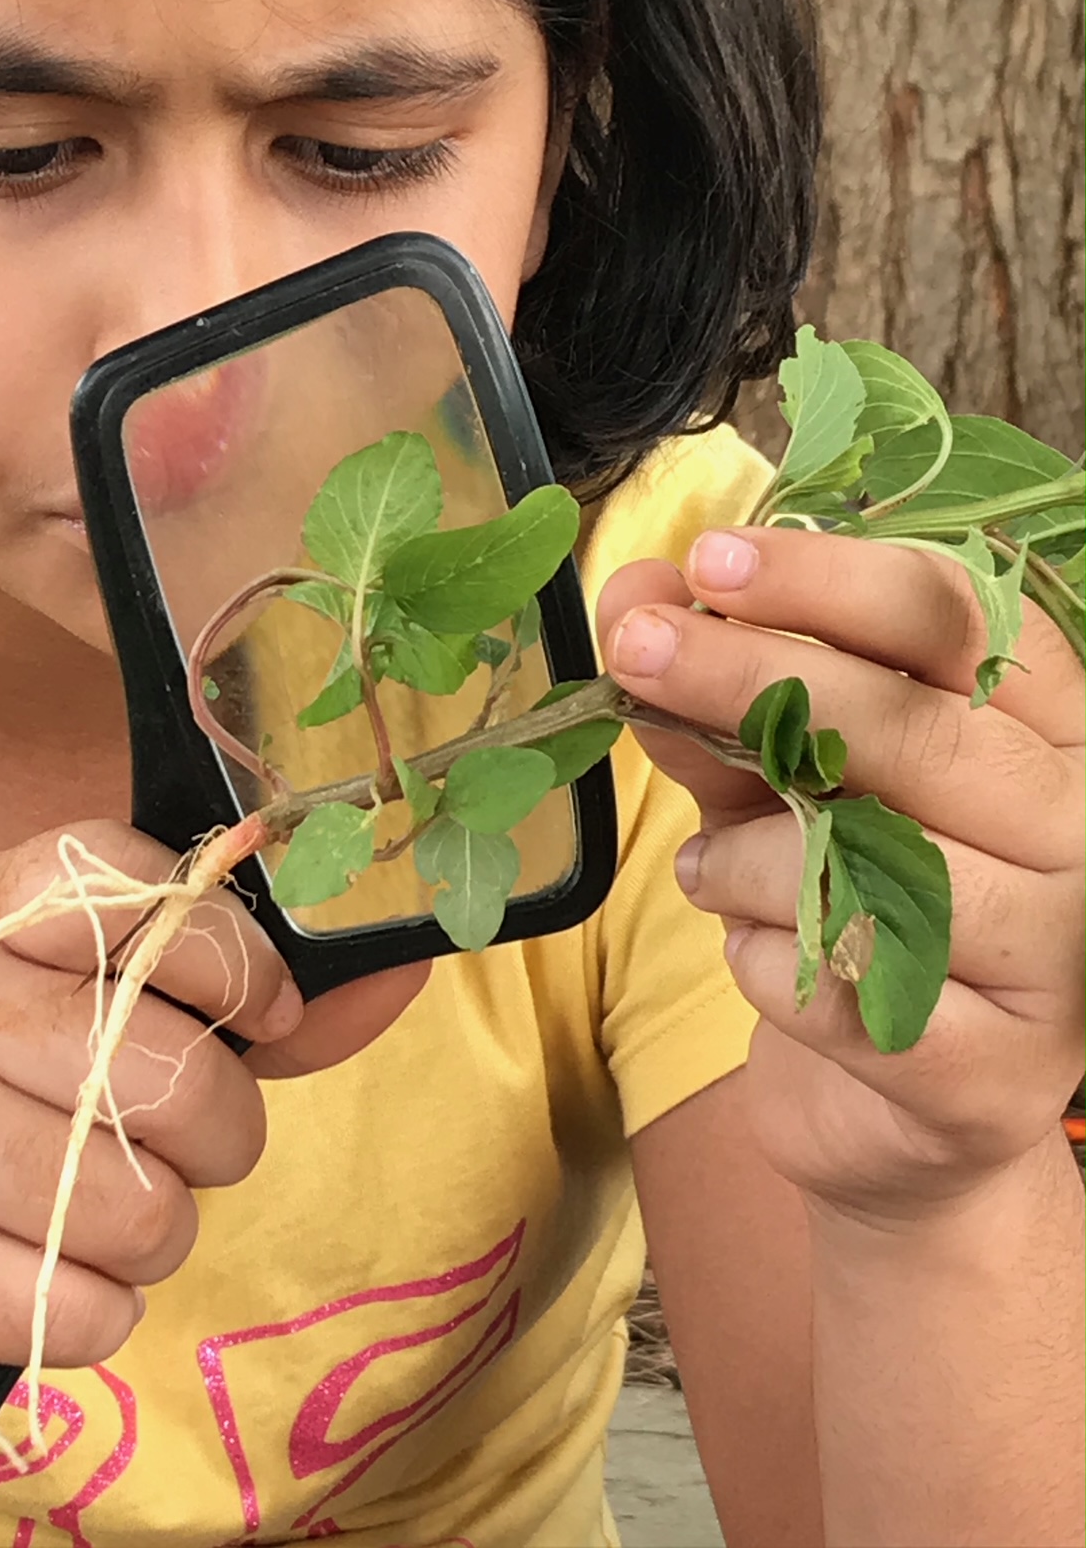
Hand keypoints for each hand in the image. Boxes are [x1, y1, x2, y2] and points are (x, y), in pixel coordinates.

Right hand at [0, 821, 426, 1380]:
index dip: (237, 960)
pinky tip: (38, 1274)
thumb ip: (244, 994)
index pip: (150, 890)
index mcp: (2, 905)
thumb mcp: (85, 1000)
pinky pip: (78, 1309)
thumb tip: (397, 972)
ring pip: (143, 1209)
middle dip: (220, 1135)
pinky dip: (93, 1314)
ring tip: (91, 1208)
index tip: (264, 1010)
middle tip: (176, 1143)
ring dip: (154, 1235)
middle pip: (178, 1076)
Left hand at [597, 527, 1085, 1219]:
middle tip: (635, 653)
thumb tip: (637, 598)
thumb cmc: (859, 906)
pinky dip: (762, 964)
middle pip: (915, 727)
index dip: (829, 581)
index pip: (958, 619)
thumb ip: (724, 700)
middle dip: (749, 678)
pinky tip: (759, 956)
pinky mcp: (996, 1076)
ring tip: (707, 869)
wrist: (905, 1115)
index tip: (708, 562)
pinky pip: (840, 989)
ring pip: (875, 865)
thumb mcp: (788, 787)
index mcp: (1052, 727)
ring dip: (746, 857)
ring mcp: (1060, 960)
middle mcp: (1083, 829)